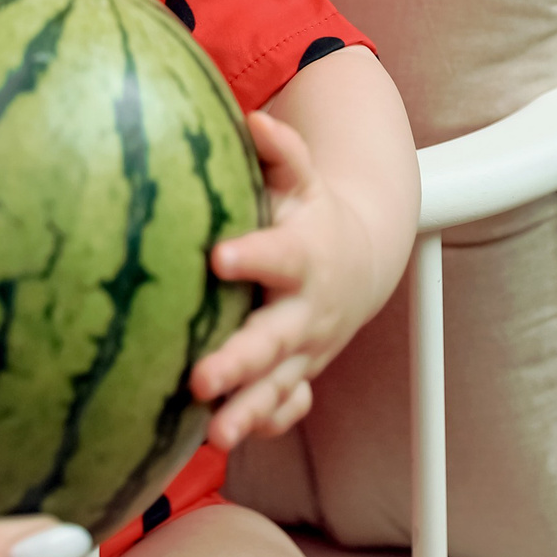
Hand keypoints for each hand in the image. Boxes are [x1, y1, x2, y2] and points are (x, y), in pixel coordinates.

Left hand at [187, 111, 375, 449]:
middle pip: (274, 339)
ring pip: (277, 386)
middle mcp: (305, 309)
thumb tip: (254, 118)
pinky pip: (286, 406)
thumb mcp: (301, 179)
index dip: (253, 257)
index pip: (279, 256)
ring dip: (247, 410)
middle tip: (200, 376)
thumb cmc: (308, 214)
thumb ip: (281, 152)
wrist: (356, 263)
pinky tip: (231, 438)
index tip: (218, 258)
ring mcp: (304, 349)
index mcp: (303, 256)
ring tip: (213, 434)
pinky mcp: (298, 374)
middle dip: (239, 360)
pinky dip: (266, 423)